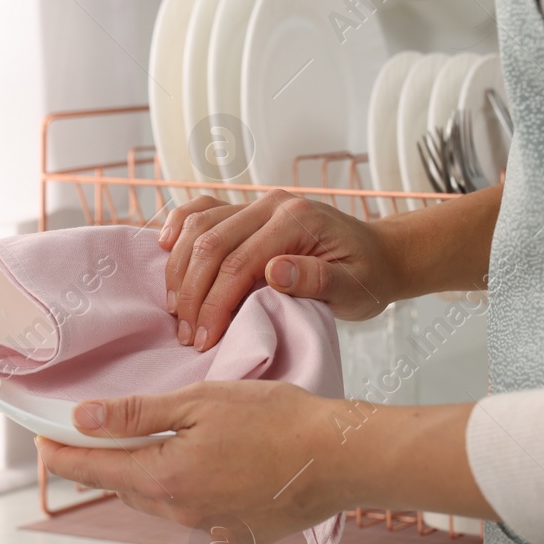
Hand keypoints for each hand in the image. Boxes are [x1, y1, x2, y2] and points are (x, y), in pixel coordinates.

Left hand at [37, 383, 498, 543]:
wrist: (343, 457)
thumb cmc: (278, 420)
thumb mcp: (200, 402)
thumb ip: (137, 415)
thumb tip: (83, 420)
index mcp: (165, 478)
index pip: (94, 470)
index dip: (62, 456)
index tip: (41, 443)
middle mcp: (182, 513)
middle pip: (125, 487)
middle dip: (105, 464)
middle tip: (91, 437)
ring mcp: (212, 529)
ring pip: (161, 501)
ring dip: (148, 476)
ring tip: (150, 445)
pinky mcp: (240, 535)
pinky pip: (198, 513)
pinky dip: (190, 491)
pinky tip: (209, 467)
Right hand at [157, 191, 401, 349]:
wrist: (379, 253)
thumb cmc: (367, 277)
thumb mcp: (355, 288)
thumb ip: (317, 279)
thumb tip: (274, 272)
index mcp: (297, 220)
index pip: (239, 263)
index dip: (215, 304)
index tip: (204, 340)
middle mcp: (271, 204)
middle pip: (210, 243)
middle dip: (192, 293)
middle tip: (188, 335)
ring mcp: (256, 203)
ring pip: (198, 226)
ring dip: (180, 270)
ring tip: (177, 310)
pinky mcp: (246, 209)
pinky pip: (201, 210)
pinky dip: (178, 227)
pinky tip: (164, 249)